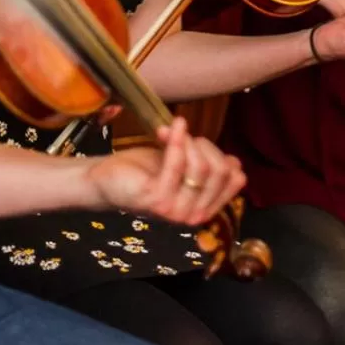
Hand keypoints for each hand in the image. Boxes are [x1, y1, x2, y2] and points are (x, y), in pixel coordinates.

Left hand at [84, 117, 245, 225]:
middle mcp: (194, 216)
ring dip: (188, 141)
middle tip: (185, 137)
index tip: (202, 145)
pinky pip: (177, 163)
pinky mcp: (158, 200)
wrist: (108, 179)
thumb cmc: (148, 171)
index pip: (236, 179)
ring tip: (171, 132)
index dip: (223, 155)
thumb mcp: (187, 168)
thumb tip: (235, 165)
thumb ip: (212, 169)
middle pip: (221, 171)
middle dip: (205, 146)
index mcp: (205, 210)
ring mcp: (176, 210)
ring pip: (201, 166)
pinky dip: (176, 140)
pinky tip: (169, 127)